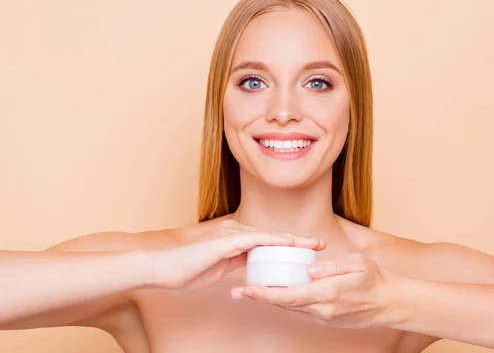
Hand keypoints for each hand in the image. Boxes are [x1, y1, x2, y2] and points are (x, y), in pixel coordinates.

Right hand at [147, 219, 325, 289]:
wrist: (162, 268)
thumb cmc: (185, 271)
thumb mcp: (218, 269)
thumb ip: (234, 265)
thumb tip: (249, 269)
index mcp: (235, 242)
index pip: (268, 243)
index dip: (289, 245)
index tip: (308, 249)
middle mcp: (236, 234)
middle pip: (273, 237)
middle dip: (298, 241)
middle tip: (320, 244)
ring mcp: (231, 235)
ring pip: (269, 235)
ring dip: (292, 240)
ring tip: (312, 244)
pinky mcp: (226, 241)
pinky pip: (256, 239)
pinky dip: (274, 240)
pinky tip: (289, 242)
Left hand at [231, 253, 398, 328]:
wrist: (391, 303)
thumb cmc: (376, 279)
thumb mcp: (358, 263)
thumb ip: (332, 266)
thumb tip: (310, 269)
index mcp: (328, 294)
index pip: (290, 295)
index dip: (266, 294)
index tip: (248, 289)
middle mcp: (322, 309)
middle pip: (284, 304)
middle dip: (260, 298)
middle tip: (238, 292)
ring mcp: (324, 317)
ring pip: (291, 308)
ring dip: (271, 301)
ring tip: (250, 292)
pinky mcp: (326, 318)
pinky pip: (301, 309)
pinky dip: (286, 302)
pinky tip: (276, 293)